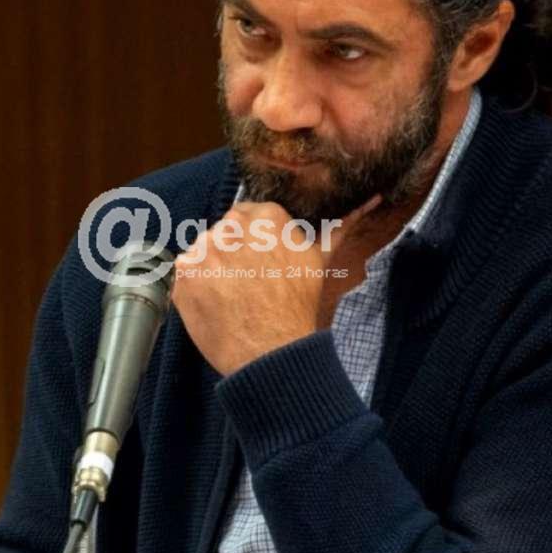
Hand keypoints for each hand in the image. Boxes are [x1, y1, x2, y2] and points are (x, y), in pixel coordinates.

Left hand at [172, 196, 379, 374]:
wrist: (271, 353)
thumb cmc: (297, 308)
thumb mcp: (320, 261)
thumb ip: (338, 226)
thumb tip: (369, 199)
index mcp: (266, 217)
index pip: (250, 214)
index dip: (255, 240)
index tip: (261, 261)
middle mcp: (232, 226)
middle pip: (225, 231)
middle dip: (233, 252)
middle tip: (248, 282)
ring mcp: (203, 250)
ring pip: (203, 251)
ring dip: (212, 269)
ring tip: (232, 296)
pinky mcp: (183, 275)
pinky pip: (184, 274)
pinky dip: (195, 288)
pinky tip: (215, 304)